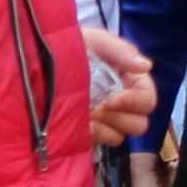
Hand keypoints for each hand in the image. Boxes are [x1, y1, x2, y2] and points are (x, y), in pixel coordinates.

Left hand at [82, 26, 154, 150]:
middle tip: (99, 107)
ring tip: (89, 117)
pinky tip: (80, 126)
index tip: (111, 99)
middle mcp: (121, 103)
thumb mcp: (98, 42)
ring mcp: (104, 119)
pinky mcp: (87, 131)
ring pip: (121, 137)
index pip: (148, 100)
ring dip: (107, 129)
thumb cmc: (72, 44)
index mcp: (130, 81)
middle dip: (120, 118)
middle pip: (139, 124)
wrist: (38, 57)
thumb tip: (146, 66)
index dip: (135, 102)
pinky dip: (93, 137)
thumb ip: (122, 52)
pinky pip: (99, 144)